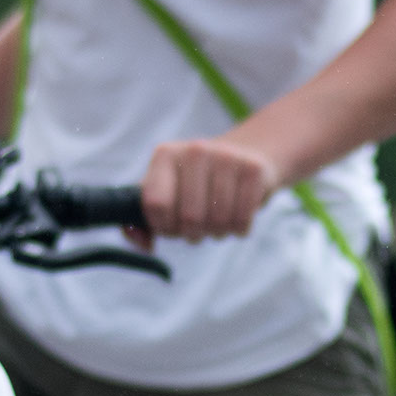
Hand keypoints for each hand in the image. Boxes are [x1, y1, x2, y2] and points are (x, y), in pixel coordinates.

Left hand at [135, 132, 283, 241]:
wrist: (244, 156)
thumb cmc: (196, 184)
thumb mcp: (165, 194)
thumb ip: (142, 223)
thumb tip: (144, 245)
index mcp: (165, 155)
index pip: (156, 204)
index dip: (164, 227)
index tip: (172, 226)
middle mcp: (194, 150)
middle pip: (189, 217)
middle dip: (193, 233)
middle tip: (197, 228)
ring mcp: (226, 156)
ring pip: (218, 221)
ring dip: (217, 233)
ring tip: (216, 222)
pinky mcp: (253, 168)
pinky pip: (242, 219)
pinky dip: (238, 229)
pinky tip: (235, 219)